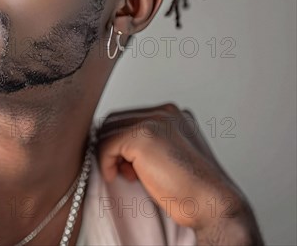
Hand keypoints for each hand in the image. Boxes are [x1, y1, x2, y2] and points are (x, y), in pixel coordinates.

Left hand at [95, 103, 263, 244]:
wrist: (212, 204)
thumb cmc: (192, 188)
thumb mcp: (169, 154)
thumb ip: (149, 142)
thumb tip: (117, 143)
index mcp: (172, 114)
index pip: (128, 117)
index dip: (121, 142)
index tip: (128, 165)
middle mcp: (164, 112)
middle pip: (115, 120)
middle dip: (114, 146)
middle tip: (126, 171)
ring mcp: (154, 121)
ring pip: (108, 130)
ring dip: (110, 155)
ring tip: (128, 175)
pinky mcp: (142, 136)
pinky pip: (106, 144)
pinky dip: (105, 162)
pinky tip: (115, 176)